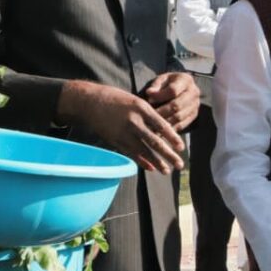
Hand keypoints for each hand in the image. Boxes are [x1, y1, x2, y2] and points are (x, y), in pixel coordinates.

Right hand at [56, 79, 185, 173]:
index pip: (162, 125)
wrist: (89, 102)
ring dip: (156, 162)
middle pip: (155, 141)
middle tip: (180, 165)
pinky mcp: (115, 140)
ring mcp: (123, 132)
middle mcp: (133, 121)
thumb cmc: (116, 99)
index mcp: (141, 108)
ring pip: (143, 150)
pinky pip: (131, 153)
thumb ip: (149, 116)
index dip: (173, 138)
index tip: (181, 148)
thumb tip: (165, 131)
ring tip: (167, 171)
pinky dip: (141, 161)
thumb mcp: (136, 101)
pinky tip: (151, 168)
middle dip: (169, 155)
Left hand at [142, 71, 199, 131]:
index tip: (149, 100)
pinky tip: (160, 127)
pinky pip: (182, 124)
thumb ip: (156, 85)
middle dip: (162, 111)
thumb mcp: (162, 79)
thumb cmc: (169, 83)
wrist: (182, 88)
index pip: (173, 90)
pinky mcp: (194, 115)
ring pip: (179, 116)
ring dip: (165, 121)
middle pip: (177, 105)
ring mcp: (195, 105)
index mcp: (186, 80)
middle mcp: (194, 92)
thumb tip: (150, 93)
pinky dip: (170, 128)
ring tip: (154, 121)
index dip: (160, 96)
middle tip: (150, 115)